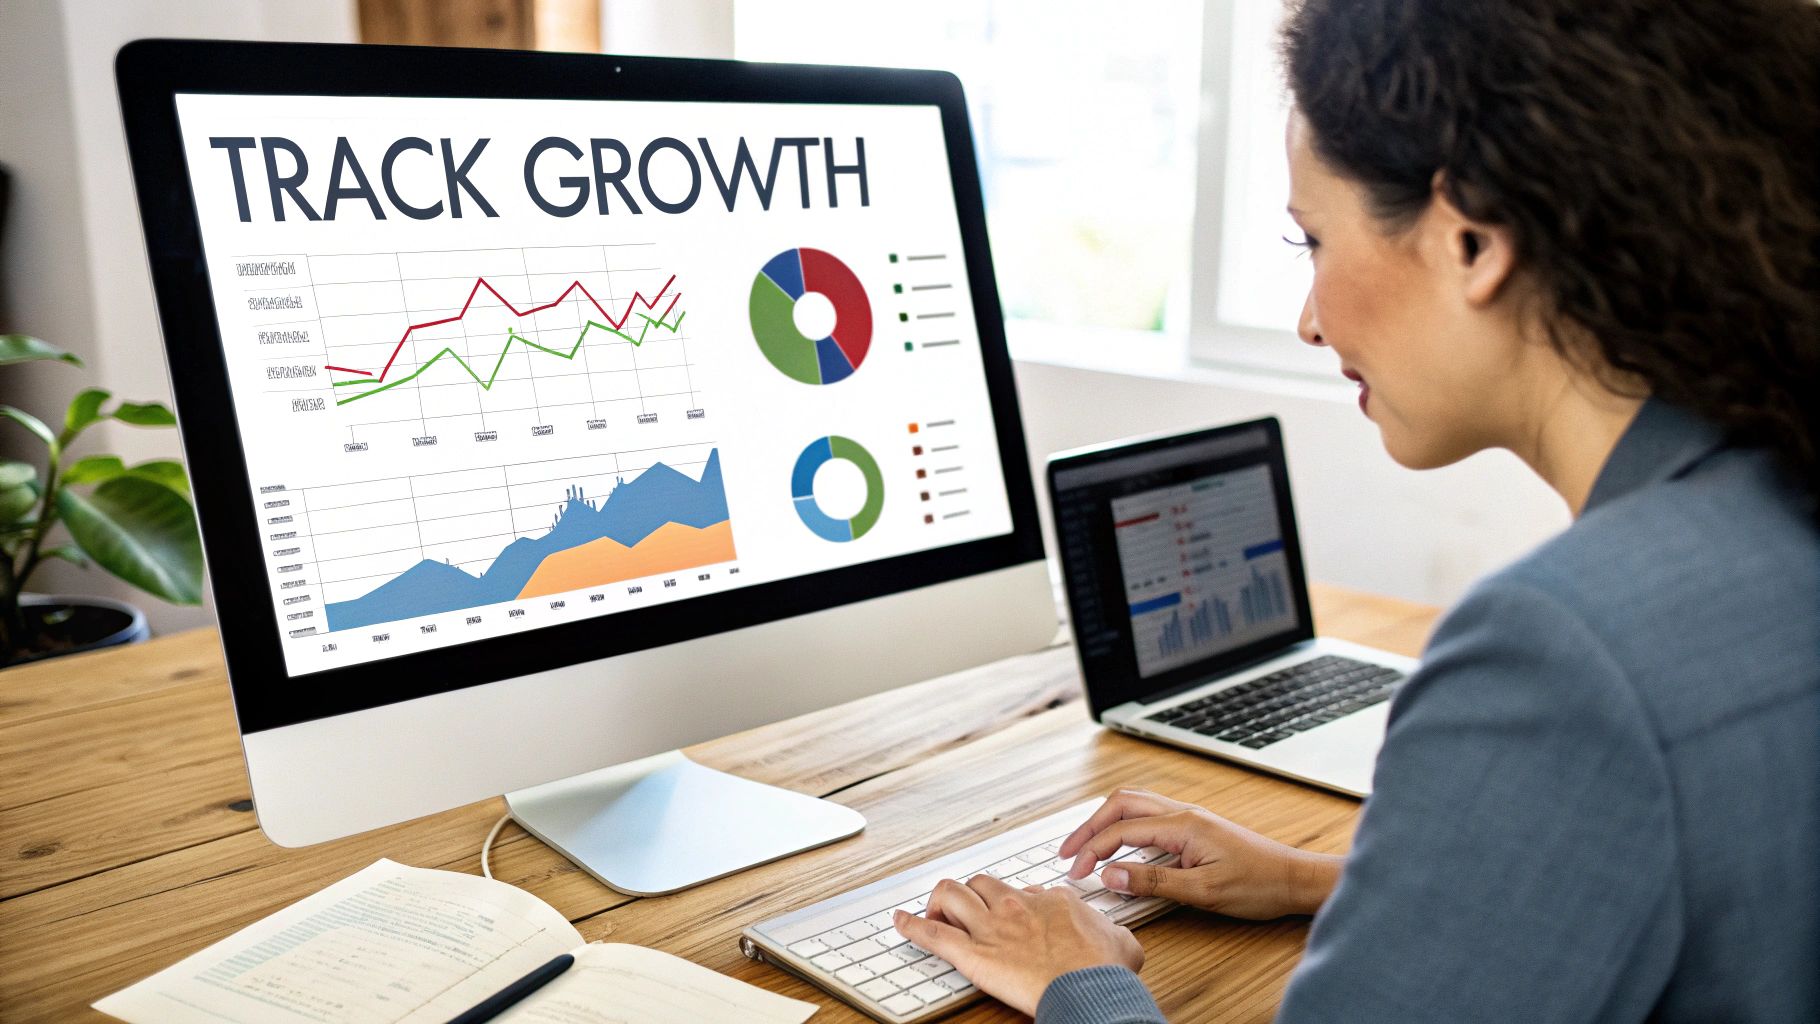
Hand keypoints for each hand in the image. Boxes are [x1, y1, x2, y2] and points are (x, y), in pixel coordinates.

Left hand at [893, 874, 1142, 1016]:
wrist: (1088, 987)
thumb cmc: (1104, 969)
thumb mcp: (1122, 941)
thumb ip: (1113, 933)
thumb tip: (1117, 937)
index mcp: (1051, 900)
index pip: (1023, 891)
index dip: (1016, 903)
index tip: (1015, 916)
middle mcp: (1016, 905)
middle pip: (981, 883)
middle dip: (971, 894)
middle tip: (968, 911)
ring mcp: (992, 927)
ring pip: (951, 894)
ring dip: (939, 902)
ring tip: (934, 913)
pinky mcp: (972, 953)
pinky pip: (932, 935)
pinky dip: (911, 927)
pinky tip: (899, 922)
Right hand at [1059, 787, 1341, 919]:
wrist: (1294, 879)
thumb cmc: (1258, 885)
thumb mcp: (1203, 891)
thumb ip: (1153, 881)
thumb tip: (1110, 875)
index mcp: (1182, 825)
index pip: (1121, 831)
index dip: (1092, 850)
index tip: (1076, 873)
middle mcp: (1183, 813)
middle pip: (1121, 804)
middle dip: (1089, 827)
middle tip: (1068, 853)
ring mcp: (1190, 818)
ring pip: (1134, 806)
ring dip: (1105, 823)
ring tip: (1086, 847)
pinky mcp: (1195, 828)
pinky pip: (1149, 816)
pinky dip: (1124, 826)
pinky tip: (1120, 845)